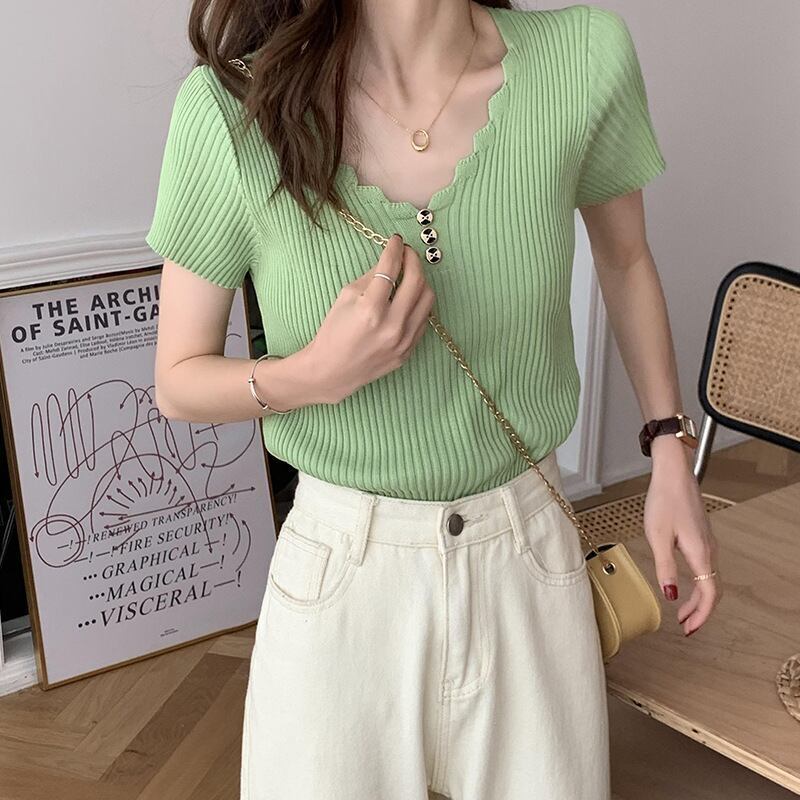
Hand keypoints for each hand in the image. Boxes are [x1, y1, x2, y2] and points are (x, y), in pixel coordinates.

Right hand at [305, 234, 435, 403]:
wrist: (332, 371)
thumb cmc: (333, 332)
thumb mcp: (345, 298)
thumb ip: (370, 276)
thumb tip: (390, 259)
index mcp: (371, 310)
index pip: (390, 269)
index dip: (394, 249)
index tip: (396, 240)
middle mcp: (391, 326)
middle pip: (416, 281)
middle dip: (413, 260)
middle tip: (406, 253)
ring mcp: (403, 340)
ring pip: (427, 299)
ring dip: (420, 281)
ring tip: (409, 275)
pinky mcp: (408, 351)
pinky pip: (423, 319)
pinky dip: (419, 303)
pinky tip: (409, 297)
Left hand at [643, 437, 721, 635]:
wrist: (674, 473)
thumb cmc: (664, 500)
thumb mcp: (657, 536)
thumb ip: (664, 566)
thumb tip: (670, 595)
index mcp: (700, 552)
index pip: (709, 593)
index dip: (701, 614)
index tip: (688, 628)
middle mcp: (709, 549)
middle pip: (712, 589)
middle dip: (700, 611)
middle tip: (685, 626)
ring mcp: (708, 542)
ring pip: (710, 578)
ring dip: (699, 598)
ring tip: (682, 611)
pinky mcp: (702, 536)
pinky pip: (705, 567)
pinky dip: (698, 583)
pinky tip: (684, 584)